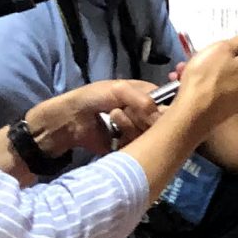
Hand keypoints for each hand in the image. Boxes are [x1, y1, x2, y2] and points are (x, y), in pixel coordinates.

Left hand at [30, 79, 160, 156]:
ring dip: (131, 126)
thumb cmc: (94, 97)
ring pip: (149, 136)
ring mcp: (136, 131)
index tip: (154, 110)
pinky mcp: (128, 146)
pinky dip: (128, 141)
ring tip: (114, 119)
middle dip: (145, 118)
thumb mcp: (120, 89)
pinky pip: (138, 148)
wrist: (70, 120)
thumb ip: (144, 99)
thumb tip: (160, 117)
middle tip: (128, 113)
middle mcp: (144, 114)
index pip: (167, 103)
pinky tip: (115, 135)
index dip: (164, 108)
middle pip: (159, 122)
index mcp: (147, 96)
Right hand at [174, 27, 237, 126]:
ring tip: (187, 71)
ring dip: (207, 75)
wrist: (192, 112)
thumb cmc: (207, 78)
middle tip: (200, 59)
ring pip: (225, 81)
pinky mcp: (227, 112)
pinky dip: (205, 88)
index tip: (222, 51)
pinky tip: (187, 83)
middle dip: (218, 63)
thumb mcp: (224, 48)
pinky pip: (217, 94)